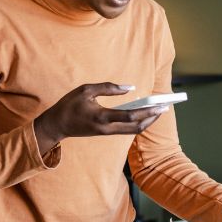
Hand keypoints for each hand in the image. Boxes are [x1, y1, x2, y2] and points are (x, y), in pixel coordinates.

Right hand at [34, 83, 167, 151]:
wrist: (57, 125)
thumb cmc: (69, 104)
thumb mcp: (86, 90)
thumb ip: (108, 87)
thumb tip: (129, 87)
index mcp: (102, 116)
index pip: (130, 116)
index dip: (147, 111)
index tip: (160, 105)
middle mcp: (107, 128)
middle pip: (136, 126)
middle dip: (152, 118)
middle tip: (164, 108)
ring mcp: (107, 133)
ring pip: (133, 130)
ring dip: (147, 121)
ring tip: (158, 110)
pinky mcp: (106, 133)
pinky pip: (126, 129)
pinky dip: (138, 122)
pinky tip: (144, 114)